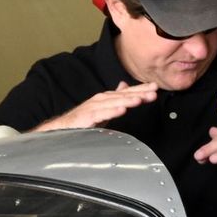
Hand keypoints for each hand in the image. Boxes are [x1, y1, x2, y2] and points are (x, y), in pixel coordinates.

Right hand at [35, 82, 157, 131]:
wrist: (60, 129)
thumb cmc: (82, 121)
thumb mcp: (103, 109)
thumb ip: (115, 99)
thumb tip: (126, 86)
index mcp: (106, 99)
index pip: (126, 93)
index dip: (141, 89)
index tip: (156, 88)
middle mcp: (100, 101)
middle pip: (122, 96)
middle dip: (139, 94)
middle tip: (153, 92)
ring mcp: (93, 108)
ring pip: (113, 103)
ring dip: (128, 100)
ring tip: (141, 100)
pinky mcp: (86, 118)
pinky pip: (101, 114)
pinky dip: (111, 111)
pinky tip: (122, 110)